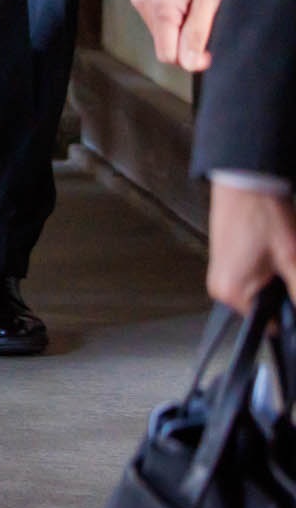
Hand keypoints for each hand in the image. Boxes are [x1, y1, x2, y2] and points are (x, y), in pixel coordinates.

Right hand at [133, 0, 226, 71]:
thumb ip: (199, 32)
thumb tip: (190, 63)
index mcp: (161, 8)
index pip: (168, 55)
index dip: (191, 59)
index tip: (208, 52)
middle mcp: (143, 4)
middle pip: (164, 43)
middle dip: (185, 40)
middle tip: (206, 20)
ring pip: (160, 30)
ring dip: (178, 27)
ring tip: (194, 4)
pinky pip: (154, 16)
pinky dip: (170, 15)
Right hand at [207, 182, 295, 312]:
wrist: (246, 181)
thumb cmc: (263, 216)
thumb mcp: (293, 260)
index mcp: (232, 292)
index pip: (272, 325)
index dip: (291, 311)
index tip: (294, 288)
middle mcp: (220, 287)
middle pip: (264, 307)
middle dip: (283, 292)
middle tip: (288, 265)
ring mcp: (220, 272)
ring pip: (260, 290)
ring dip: (276, 278)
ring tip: (279, 253)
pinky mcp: (224, 260)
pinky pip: (250, 276)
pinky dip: (266, 268)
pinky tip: (271, 249)